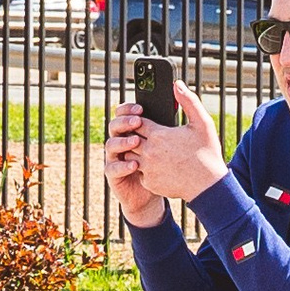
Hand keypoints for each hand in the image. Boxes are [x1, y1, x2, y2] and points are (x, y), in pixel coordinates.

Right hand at [104, 104, 164, 229]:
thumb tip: (178, 98)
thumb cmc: (166, 164)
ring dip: (122, 141)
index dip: (129, 109)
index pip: (124, 114)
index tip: (141, 108)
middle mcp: (121, 142)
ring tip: (136, 141)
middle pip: (115, 126)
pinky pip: (112, 168)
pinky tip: (134, 165)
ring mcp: (116, 158)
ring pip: (111, 144)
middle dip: (125, 121)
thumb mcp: (170, 143)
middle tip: (138, 121)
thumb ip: (171, 123)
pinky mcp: (114, 175)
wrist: (159, 192)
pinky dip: (121, 166)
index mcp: (132, 131)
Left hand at [122, 75, 227, 213]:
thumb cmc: (207, 153)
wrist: (209, 186)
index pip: (137, 122)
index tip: (145, 120)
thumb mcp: (202, 123)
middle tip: (149, 136)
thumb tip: (176, 84)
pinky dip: (144, 168)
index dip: (140, 120)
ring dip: (137, 151)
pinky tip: (158, 166)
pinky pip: (139, 172)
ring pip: (131, 155)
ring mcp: (147, 168)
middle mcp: (149, 151)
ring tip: (152, 150)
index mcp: (159, 135)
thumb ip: (188, 101)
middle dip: (137, 135)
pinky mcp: (149, 182)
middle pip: (131, 138)